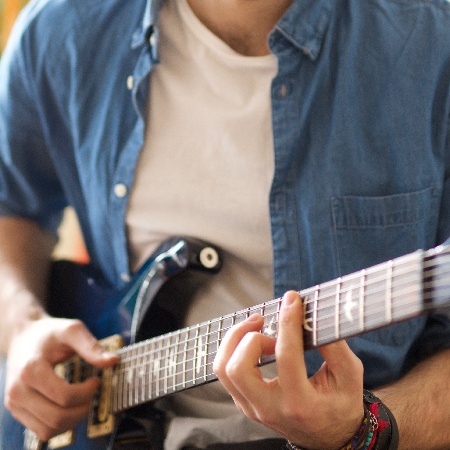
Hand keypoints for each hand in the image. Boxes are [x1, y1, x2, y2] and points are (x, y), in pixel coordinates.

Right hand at [4, 317, 117, 441]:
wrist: (23, 337)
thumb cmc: (49, 333)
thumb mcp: (72, 330)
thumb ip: (91, 346)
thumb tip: (113, 361)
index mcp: (31, 370)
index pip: (64, 396)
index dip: (87, 392)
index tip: (96, 380)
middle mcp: (18, 390)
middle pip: (57, 417)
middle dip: (83, 408)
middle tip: (92, 391)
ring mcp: (15, 403)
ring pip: (49, 429)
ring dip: (74, 419)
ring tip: (82, 400)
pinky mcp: (17, 411)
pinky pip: (42, 431)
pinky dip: (61, 425)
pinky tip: (70, 406)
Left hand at [214, 291, 363, 449]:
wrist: (329, 438)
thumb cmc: (340, 404)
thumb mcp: (350, 376)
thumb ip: (335, 347)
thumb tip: (313, 318)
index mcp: (300, 404)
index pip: (286, 357)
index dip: (288, 323)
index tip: (292, 300)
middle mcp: (270, 409)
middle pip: (238, 368)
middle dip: (248, 336)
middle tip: (264, 323)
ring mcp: (253, 408)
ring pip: (224, 370)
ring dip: (235, 341)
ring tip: (257, 329)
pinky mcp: (244, 403)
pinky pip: (226, 373)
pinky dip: (234, 349)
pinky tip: (253, 340)